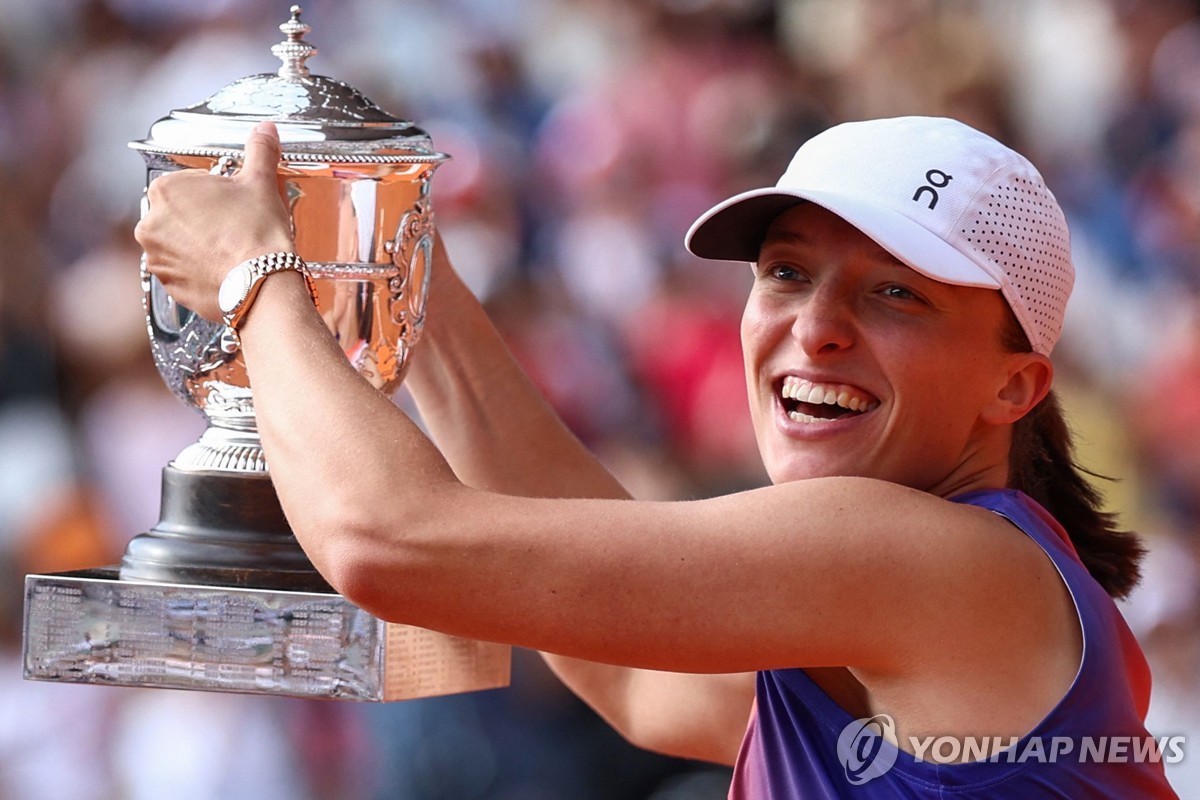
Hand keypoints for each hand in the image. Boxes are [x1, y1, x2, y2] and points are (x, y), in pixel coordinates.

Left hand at [134, 121, 295, 320]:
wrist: (261, 284)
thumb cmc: (257, 230)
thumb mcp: (261, 182)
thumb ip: (260, 150)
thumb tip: (266, 129)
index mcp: (165, 190)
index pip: (189, 184)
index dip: (216, 194)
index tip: (235, 205)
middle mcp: (150, 224)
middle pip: (181, 216)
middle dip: (204, 220)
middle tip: (236, 228)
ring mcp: (157, 259)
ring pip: (180, 245)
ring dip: (199, 246)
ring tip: (232, 251)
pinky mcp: (169, 287)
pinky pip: (184, 273)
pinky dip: (200, 271)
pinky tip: (225, 269)